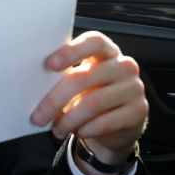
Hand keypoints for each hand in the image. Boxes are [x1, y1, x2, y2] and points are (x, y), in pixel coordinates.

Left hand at [31, 31, 147, 165]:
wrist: (116, 126)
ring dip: (68, 120)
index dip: (71, 51)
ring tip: (56, 129)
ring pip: (92, 103)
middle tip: (38, 116)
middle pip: (84, 77)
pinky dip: (85, 129)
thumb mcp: (80, 84)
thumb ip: (64, 78)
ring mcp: (134, 88)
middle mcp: (124, 66)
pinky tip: (77, 132)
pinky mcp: (139, 111)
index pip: (94, 42)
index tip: (49, 64)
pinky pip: (105, 122)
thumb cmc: (91, 97)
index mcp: (107, 52)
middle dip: (55, 99)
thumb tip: (35, 87)